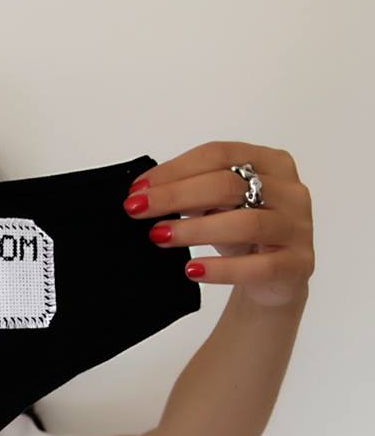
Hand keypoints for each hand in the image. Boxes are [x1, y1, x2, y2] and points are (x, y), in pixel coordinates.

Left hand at [122, 140, 313, 307]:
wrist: (274, 280)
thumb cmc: (243, 236)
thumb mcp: (217, 207)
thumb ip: (190, 196)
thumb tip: (143, 195)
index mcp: (270, 163)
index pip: (218, 155)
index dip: (174, 170)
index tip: (137, 190)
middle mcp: (289, 190)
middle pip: (228, 184)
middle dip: (176, 196)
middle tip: (137, 210)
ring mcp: (297, 227)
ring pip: (246, 223)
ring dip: (195, 229)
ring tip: (160, 236)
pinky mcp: (297, 264)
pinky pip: (259, 266)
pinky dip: (222, 269)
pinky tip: (193, 270)